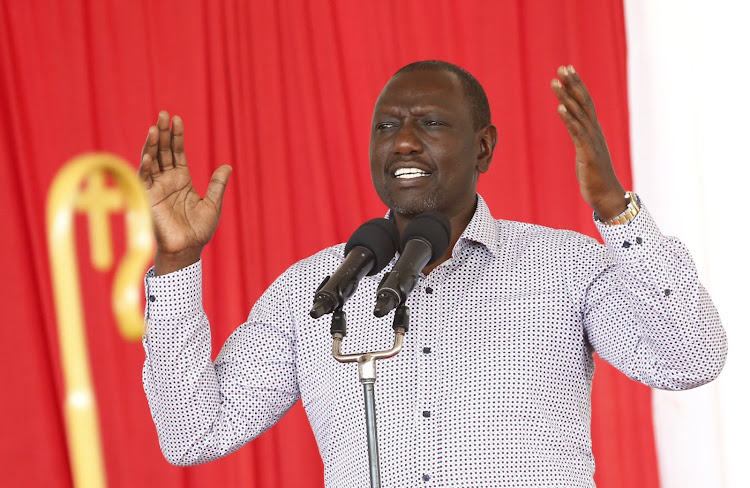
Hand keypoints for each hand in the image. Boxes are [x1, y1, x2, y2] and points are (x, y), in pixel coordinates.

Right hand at [137, 111, 231, 274]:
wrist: (188, 248)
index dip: (177, 137)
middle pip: (163, 151)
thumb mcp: (213, 204)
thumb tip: (227, 166)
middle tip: (163, 114)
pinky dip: (146, 166)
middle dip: (163, 133)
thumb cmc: (199, 230)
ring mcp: (156, 187)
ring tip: (156, 127)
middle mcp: (167, 180)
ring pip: (152, 160)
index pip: (176, 153)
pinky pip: (145, 178)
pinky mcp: (148, 197)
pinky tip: (149, 154)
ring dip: (152, 144)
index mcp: (181, 180)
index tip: (177, 119)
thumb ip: (217, 184)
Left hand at [551, 65, 625, 220]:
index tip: (567, 70)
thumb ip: (581, 138)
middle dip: (573, 84)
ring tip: (555, 83)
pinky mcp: (587, 154)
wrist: (607, 196)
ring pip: (579, 115)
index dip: (577, 85)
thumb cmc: (595, 176)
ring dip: (566, 97)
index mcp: (594, 131)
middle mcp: (595, 132)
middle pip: (583, 102)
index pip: (586, 102)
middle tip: (562, 67)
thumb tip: (574, 127)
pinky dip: (568, 119)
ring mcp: (592, 142)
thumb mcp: (586, 152)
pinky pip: (577, 133)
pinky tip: (559, 109)